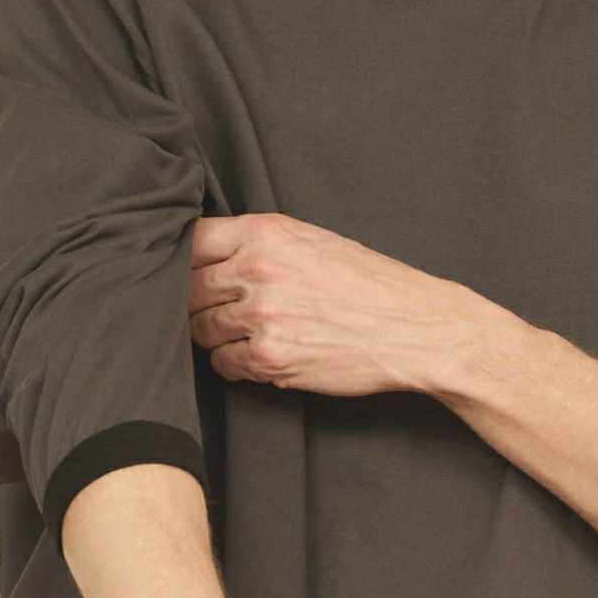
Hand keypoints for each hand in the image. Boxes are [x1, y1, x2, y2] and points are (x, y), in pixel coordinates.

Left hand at [188, 210, 480, 397]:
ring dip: (215, 335)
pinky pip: (224, 364)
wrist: (414, 326)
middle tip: (219, 309)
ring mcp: (261, 315)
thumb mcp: (314, 241)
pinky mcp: (270, 357)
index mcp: (267, 233)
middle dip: (197, 302)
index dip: (183, 258)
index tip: (187, 272)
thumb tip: (206, 253)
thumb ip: (260, 242)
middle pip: (187, 289)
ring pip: (201, 328)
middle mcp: (257, 269)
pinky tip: (261, 356)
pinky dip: (235, 364)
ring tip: (248, 333)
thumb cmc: (370, 283)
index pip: (191, 239)